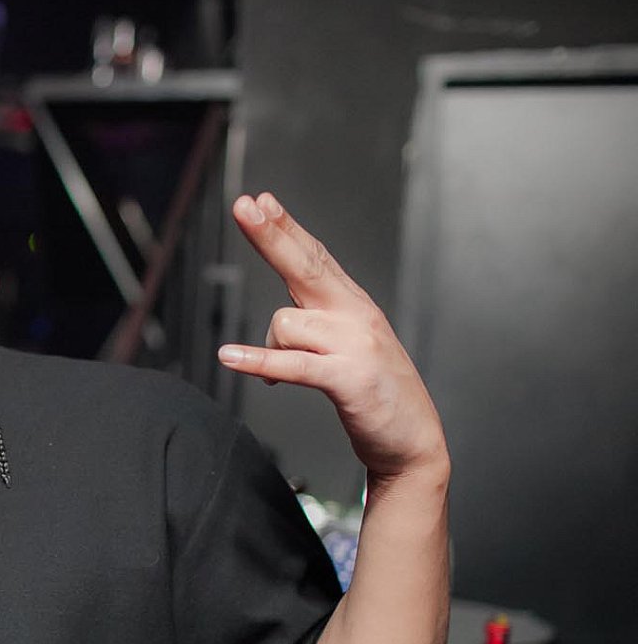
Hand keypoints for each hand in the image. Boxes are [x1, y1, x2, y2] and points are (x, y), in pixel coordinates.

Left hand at [220, 192, 447, 481]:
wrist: (412, 441)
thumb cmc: (373, 394)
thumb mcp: (343, 351)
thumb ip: (312, 330)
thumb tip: (275, 327)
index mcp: (352, 306)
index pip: (315, 257)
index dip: (286, 228)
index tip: (260, 202)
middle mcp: (355, 315)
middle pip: (306, 265)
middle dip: (273, 233)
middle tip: (245, 206)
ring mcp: (355, 343)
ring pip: (286, 323)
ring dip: (270, 349)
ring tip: (282, 373)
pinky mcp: (349, 377)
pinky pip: (293, 363)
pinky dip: (260, 361)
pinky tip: (229, 358)